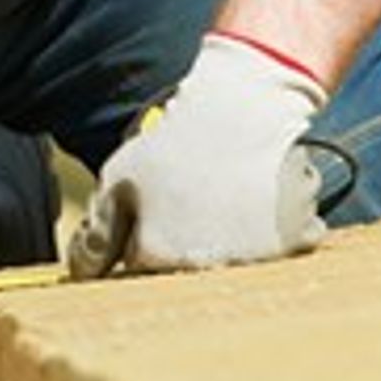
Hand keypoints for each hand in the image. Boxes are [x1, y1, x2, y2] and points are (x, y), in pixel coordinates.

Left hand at [67, 33, 326, 277]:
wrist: (244, 106)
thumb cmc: (175, 142)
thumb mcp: (117, 179)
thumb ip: (96, 234)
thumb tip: (82, 273)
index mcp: (158, 255)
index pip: (136, 270)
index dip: (138, 239)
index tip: (148, 211)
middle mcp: (208, 266)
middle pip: (185, 272)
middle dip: (178, 245)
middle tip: (187, 198)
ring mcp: (256, 258)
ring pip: (234, 262)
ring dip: (226, 240)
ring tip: (222, 193)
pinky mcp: (297, 241)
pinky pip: (279, 249)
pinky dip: (271, 232)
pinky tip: (258, 197)